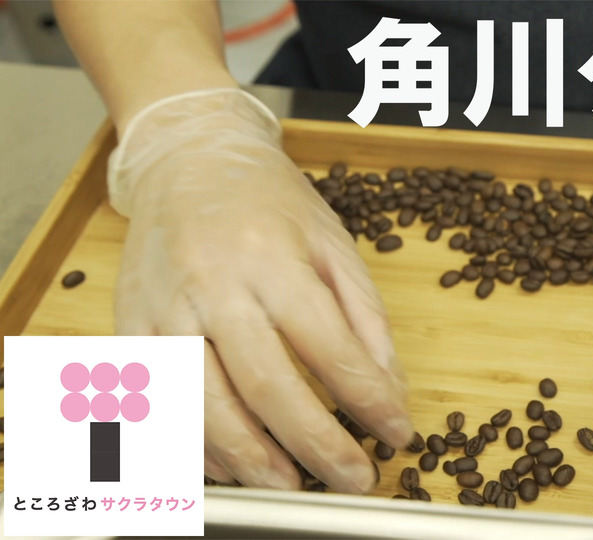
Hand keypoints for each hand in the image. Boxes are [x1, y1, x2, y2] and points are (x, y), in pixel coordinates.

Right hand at [108, 89, 411, 492]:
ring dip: (248, 459)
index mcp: (273, 258)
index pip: (329, 345)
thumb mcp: (333, 244)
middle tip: (352, 478)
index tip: (396, 435)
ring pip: (200, 404)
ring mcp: (163, 307)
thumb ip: (363, 318)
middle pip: (264, 384)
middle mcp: (214, 284)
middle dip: (314, 444)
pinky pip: (155, 401)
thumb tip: (389, 391)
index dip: (368, 400)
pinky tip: (228, 465)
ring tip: (289, 487)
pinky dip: (190, 443)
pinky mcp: (128, 325)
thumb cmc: (268, 202)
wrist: (186, 159)